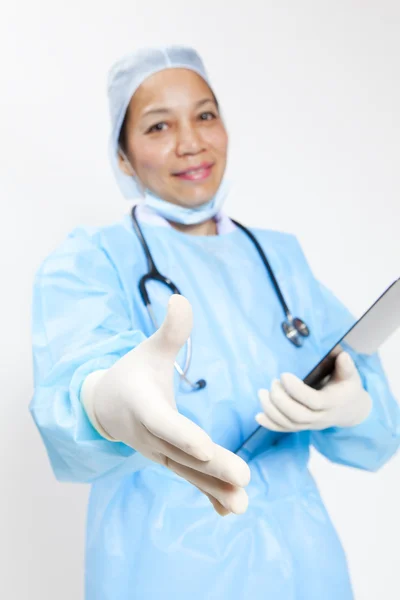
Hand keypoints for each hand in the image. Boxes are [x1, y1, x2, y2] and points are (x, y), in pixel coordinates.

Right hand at [81, 294, 249, 515]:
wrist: (107, 405)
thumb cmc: (132, 373)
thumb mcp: (149, 349)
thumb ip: (170, 330)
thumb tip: (181, 298)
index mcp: (142, 404)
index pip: (163, 422)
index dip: (183, 434)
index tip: (206, 447)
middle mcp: (149, 435)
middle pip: (182, 454)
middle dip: (212, 467)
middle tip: (244, 478)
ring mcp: (158, 453)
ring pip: (188, 472)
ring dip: (215, 488)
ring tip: (243, 504)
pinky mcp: (169, 461)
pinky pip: (189, 479)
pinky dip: (208, 495)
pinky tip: (232, 509)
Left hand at [256, 351, 371, 431]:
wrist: (350, 410)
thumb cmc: (347, 388)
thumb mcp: (350, 376)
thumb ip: (347, 366)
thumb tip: (343, 356)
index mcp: (332, 403)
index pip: (313, 401)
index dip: (296, 390)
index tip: (283, 375)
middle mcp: (321, 418)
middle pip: (298, 415)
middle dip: (280, 400)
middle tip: (272, 383)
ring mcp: (310, 425)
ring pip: (289, 424)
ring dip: (272, 410)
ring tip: (262, 393)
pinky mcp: (302, 427)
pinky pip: (285, 429)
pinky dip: (270, 424)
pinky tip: (258, 416)